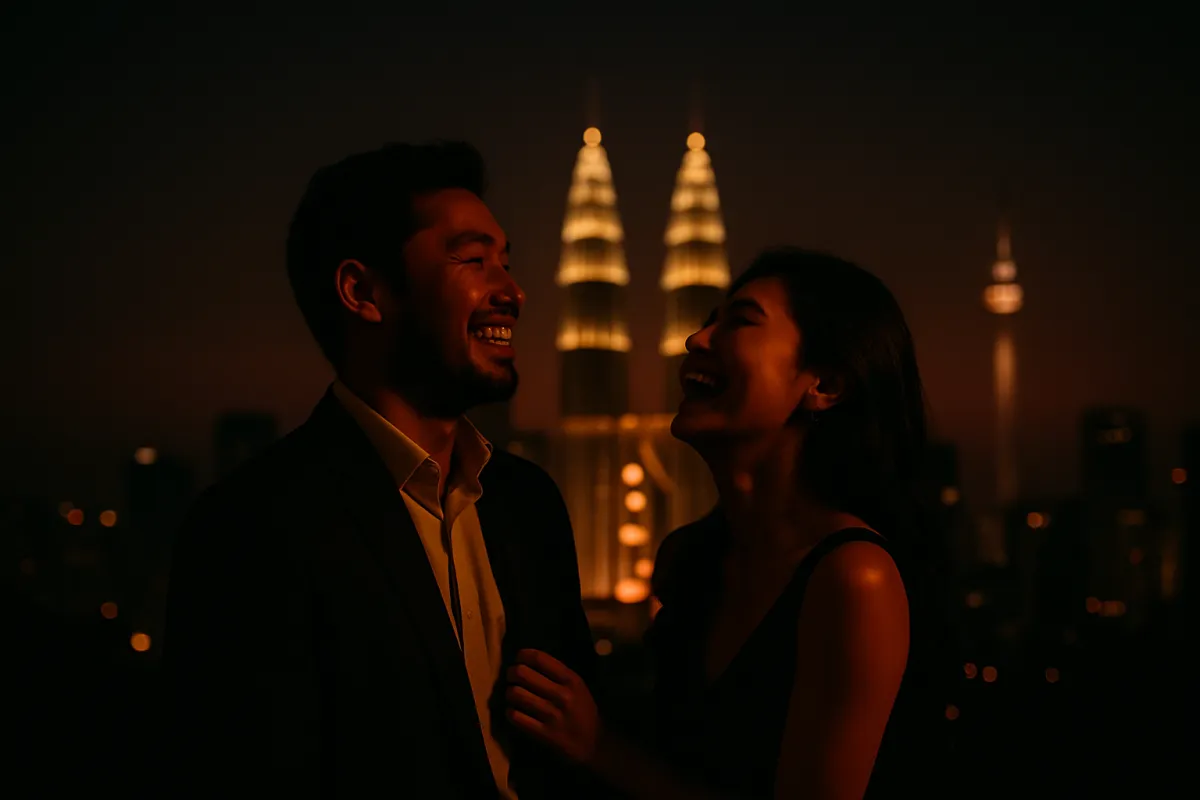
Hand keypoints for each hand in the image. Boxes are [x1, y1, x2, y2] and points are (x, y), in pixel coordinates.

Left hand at [505, 648, 601, 765]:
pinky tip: (514, 712)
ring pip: (516, 694)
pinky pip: (516, 717)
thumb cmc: (583, 711)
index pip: (539, 659)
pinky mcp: (544, 734)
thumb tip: (527, 660)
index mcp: (571, 680)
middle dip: (511, 673)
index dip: (523, 655)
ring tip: (513, 695)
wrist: (596, 744)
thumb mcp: (578, 687)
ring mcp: (552, 715)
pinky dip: (510, 712)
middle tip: (511, 678)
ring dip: (509, 693)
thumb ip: (557, 673)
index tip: (518, 658)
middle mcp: (562, 695)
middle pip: (522, 673)